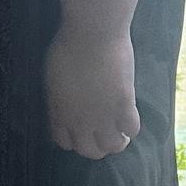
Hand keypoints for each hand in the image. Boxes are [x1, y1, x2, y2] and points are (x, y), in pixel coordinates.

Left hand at [44, 26, 139, 159]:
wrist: (92, 34)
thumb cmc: (68, 47)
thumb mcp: (52, 78)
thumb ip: (58, 98)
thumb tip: (63, 105)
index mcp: (60, 113)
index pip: (64, 142)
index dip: (74, 140)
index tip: (81, 132)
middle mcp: (81, 121)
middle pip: (89, 151)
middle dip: (96, 147)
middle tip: (103, 135)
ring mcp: (104, 116)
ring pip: (113, 146)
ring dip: (117, 142)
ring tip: (121, 133)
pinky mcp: (125, 106)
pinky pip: (132, 129)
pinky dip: (132, 128)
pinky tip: (131, 118)